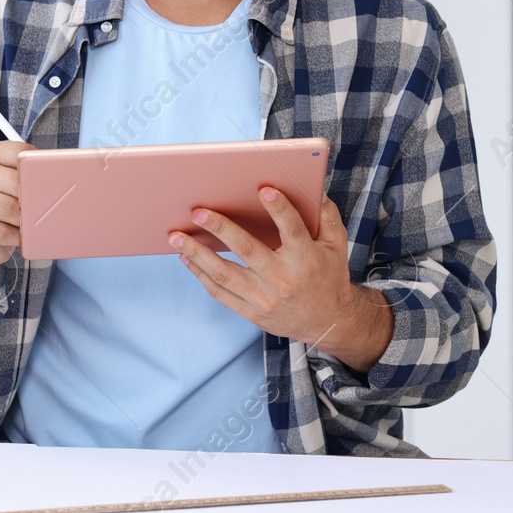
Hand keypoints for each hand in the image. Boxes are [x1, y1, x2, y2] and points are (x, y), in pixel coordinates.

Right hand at [0, 140, 35, 314]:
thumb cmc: (3, 205)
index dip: (38, 168)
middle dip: (34, 200)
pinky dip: (16, 237)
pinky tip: (20, 237)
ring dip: (25, 220)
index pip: (19, 153)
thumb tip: (59, 186)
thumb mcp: (16, 185)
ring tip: (31, 224)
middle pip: (16, 183)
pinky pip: (1, 232)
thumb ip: (32, 178)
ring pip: (8, 208)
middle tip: (44, 210)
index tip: (49, 182)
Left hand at [171, 189, 393, 373]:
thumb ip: (327, 216)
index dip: (279, 209)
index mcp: (306, 258)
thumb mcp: (336, 245)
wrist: (328, 322)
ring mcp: (265, 299)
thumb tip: (313, 190)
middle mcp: (284, 279)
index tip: (264, 190)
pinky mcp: (252, 313)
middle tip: (198, 212)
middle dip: (220, 229)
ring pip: (224, 274)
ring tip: (176, 237)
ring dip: (197, 254)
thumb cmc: (329, 276)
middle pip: (247, 250)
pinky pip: (220, 293)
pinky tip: (186, 259)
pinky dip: (200, 275)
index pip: (291, 229)